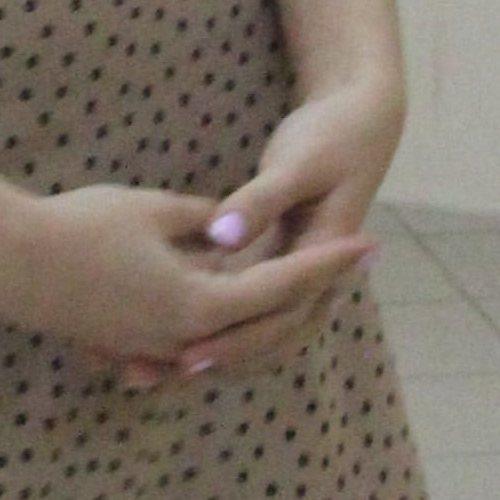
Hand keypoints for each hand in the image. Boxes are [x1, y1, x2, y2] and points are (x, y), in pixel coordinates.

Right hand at [0, 176, 365, 382]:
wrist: (3, 260)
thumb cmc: (80, 226)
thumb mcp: (154, 211)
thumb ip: (202, 220)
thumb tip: (232, 227)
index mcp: (198, 307)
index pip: (282, 286)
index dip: (327, 264)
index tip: (369, 244)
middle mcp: (182, 340)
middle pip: (264, 328)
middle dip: (307, 296)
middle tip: (343, 267)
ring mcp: (151, 349)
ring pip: (226, 343)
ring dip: (262, 320)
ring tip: (293, 288)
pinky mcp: (124, 345)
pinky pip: (186, 345)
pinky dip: (214, 331)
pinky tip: (222, 308)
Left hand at [161, 69, 404, 380]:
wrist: (359, 125)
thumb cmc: (330, 140)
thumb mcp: (299, 165)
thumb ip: (260, 201)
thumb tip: (223, 237)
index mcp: (322, 263)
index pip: (280, 319)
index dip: (233, 342)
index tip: (187, 356)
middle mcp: (314, 283)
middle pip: (263, 342)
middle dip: (206, 361)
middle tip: (148, 374)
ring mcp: (295, 281)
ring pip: (251, 335)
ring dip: (202, 354)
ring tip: (140, 370)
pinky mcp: (274, 271)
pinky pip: (242, 313)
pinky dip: (206, 329)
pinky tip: (155, 339)